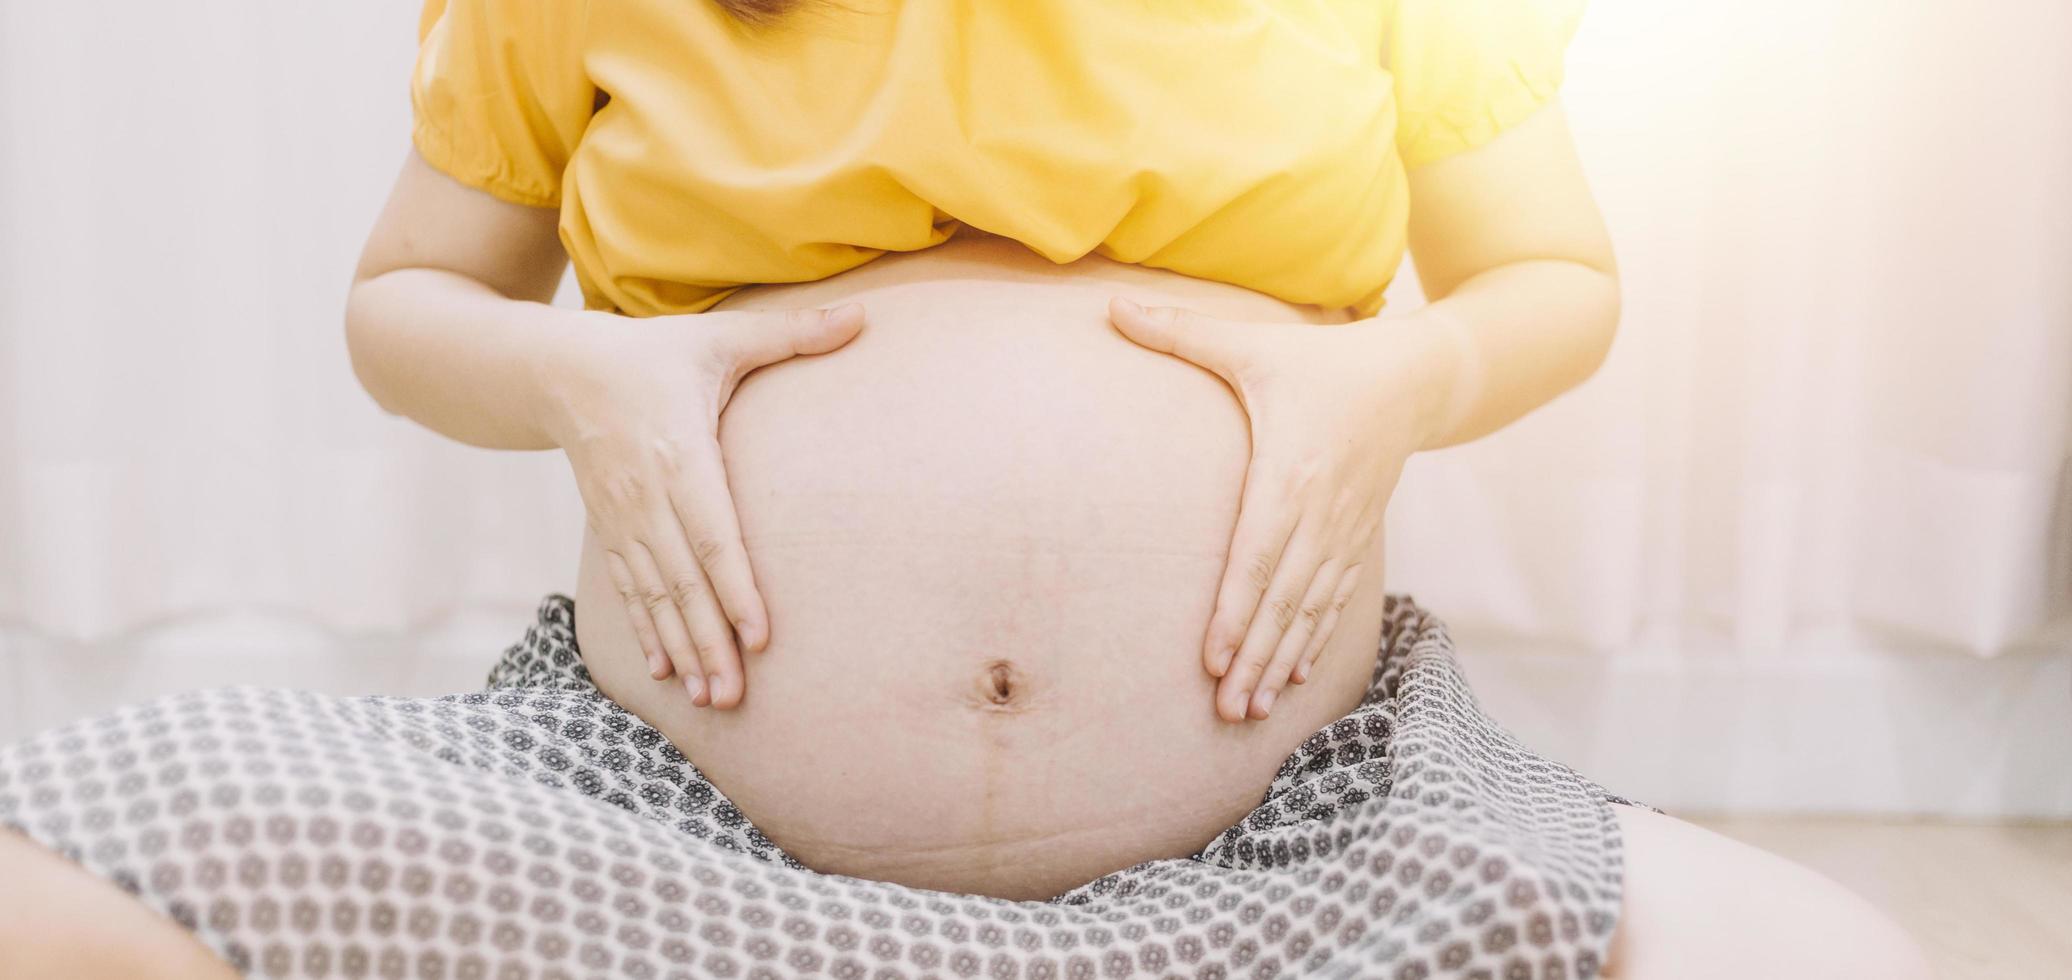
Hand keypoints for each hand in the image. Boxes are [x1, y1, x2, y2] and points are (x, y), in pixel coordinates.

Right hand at [542, 303, 867, 707]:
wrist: (557, 370)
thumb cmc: (651, 354)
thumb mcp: (719, 337)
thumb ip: (791, 334)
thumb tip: (862, 317)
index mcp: (678, 453)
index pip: (712, 534)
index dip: (735, 588)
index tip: (760, 635)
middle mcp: (646, 496)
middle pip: (683, 582)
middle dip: (709, 642)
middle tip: (736, 697)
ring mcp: (622, 519)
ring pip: (655, 596)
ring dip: (682, 649)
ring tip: (709, 698)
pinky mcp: (608, 529)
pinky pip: (629, 591)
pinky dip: (647, 632)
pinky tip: (664, 672)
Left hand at [1107, 296, 1452, 722]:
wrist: (1415, 377)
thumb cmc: (1322, 360)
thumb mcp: (1253, 343)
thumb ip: (1181, 331)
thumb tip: (1109, 306)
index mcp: (1293, 468)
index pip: (1260, 553)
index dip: (1238, 609)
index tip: (1213, 656)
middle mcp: (1324, 510)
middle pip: (1286, 598)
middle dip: (1256, 656)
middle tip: (1225, 709)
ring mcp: (1346, 531)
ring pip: (1311, 610)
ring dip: (1282, 662)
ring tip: (1251, 709)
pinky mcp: (1358, 539)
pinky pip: (1335, 602)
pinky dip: (1315, 643)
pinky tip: (1294, 680)